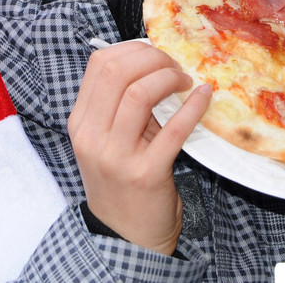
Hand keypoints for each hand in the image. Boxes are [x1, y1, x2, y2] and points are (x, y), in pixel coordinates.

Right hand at [68, 40, 211, 254]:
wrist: (127, 236)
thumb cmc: (122, 180)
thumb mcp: (108, 140)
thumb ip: (121, 104)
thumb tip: (156, 61)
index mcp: (81, 123)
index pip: (99, 65)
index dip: (132, 49)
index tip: (156, 54)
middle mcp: (92, 137)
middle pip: (117, 73)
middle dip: (153, 59)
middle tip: (175, 67)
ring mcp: (116, 157)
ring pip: (139, 93)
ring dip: (169, 78)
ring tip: (185, 82)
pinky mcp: (146, 174)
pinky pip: (173, 130)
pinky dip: (193, 107)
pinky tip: (204, 96)